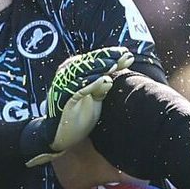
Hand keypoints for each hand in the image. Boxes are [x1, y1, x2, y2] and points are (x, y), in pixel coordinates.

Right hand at [23, 47, 134, 166]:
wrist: (61, 135)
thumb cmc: (78, 116)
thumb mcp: (95, 99)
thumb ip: (102, 87)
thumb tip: (110, 78)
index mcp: (76, 73)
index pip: (94, 60)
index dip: (111, 56)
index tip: (127, 54)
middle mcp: (68, 76)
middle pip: (89, 63)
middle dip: (107, 58)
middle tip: (124, 56)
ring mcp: (64, 87)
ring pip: (82, 73)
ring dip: (99, 68)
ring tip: (114, 65)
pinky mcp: (63, 100)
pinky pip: (76, 90)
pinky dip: (89, 84)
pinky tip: (101, 80)